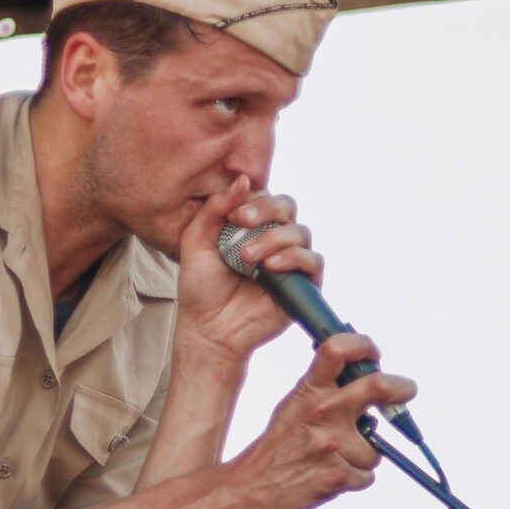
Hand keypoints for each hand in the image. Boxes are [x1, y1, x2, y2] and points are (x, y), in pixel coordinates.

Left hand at [174, 175, 325, 369]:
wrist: (208, 328)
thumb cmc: (201, 289)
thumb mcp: (196, 242)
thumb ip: (214, 209)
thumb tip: (242, 180)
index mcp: (252, 227)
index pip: (265, 197)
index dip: (253, 200)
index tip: (233, 215)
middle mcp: (274, 240)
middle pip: (288, 207)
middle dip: (266, 210)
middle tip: (242, 222)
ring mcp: (290, 261)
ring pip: (301, 232)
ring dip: (275, 239)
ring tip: (248, 257)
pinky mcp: (303, 284)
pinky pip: (313, 261)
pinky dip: (294, 258)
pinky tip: (271, 267)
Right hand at [225, 332, 417, 508]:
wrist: (247, 488)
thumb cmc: (276, 447)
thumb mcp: (293, 406)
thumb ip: (325, 391)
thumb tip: (365, 378)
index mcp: (309, 391)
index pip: (337, 350)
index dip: (363, 346)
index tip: (374, 354)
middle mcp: (322, 411)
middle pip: (378, 386)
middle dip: (402, 388)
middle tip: (407, 391)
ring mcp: (331, 443)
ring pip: (375, 449)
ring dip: (363, 458)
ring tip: (333, 460)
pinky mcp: (338, 475)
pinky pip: (366, 477)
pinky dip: (354, 481)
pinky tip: (329, 477)